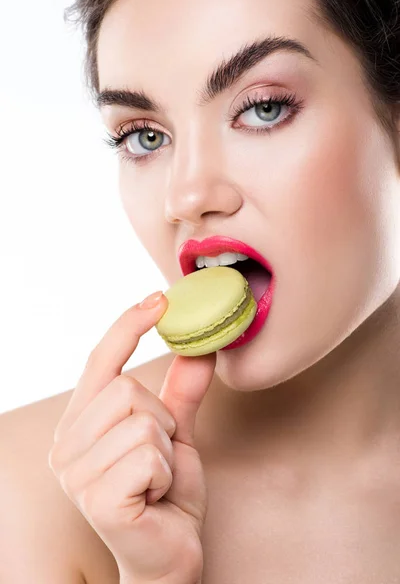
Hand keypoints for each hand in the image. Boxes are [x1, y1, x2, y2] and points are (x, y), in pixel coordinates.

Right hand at [48, 292, 215, 583]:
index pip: (99, 362)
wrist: (170, 555)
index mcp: (81, 424)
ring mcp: (76, 475)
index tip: (158, 299)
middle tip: (160, 454)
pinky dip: (167, 473)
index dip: (127, 327)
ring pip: (143, 420)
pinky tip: (155, 497)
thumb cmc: (167, 495)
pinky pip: (150, 453)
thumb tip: (200, 347)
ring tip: (157, 478)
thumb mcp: (177, 434)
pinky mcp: (97, 499)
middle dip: (162, 420)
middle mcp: (66, 446)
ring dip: (167, 450)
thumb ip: (183, 391)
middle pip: (127, 389)